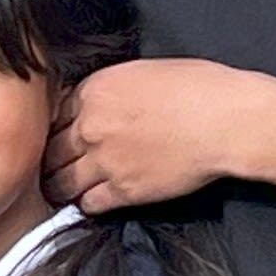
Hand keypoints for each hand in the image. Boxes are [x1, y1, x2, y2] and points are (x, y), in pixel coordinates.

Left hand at [47, 59, 275, 214]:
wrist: (225, 120)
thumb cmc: (199, 88)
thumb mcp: (142, 70)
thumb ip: (111, 88)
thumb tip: (102, 101)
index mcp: (94, 90)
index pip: (53, 114)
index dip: (54, 128)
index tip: (58, 137)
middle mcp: (91, 126)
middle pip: (51, 150)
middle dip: (50, 159)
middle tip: (52, 167)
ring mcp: (104, 161)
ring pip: (61, 182)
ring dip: (59, 187)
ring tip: (61, 190)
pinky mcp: (124, 191)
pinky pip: (88, 204)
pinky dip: (85, 205)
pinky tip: (91, 201)